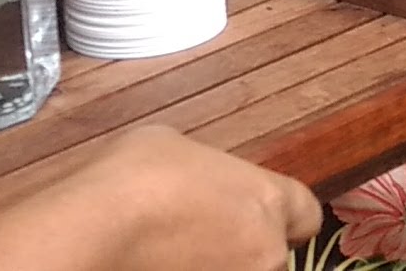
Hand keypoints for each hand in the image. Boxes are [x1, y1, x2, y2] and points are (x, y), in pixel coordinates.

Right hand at [0, 124, 320, 270]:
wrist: (99, 226)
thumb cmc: (136, 177)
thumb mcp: (179, 146)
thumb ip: (210, 171)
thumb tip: (203, 179)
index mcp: (267, 199)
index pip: (306, 215)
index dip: (283, 215)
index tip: (259, 216)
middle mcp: (265, 250)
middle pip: (273, 252)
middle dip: (246, 246)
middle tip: (204, 235)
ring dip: (222, 264)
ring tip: (177, 252)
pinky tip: (163, 263)